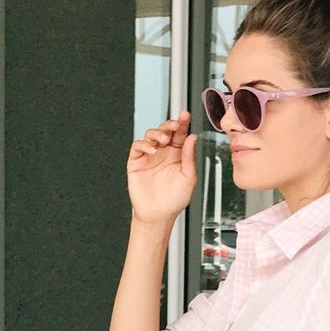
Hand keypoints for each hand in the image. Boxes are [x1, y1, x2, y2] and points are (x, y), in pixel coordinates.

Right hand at [127, 110, 196, 227]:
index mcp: (178, 154)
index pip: (180, 134)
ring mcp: (149, 156)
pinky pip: (138, 147)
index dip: (182, 123)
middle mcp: (164, 152)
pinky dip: (144, 145)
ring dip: (157, 133)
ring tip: (164, 139)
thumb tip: (192, 137)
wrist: (159, 215)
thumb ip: (190, 157)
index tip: (185, 115)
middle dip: (169, 124)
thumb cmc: (175, 199)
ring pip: (151, 135)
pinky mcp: (136, 162)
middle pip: (165, 130)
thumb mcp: (188, 177)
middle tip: (175, 124)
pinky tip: (152, 149)